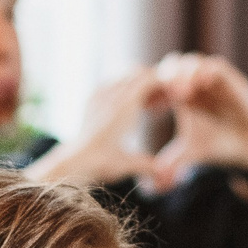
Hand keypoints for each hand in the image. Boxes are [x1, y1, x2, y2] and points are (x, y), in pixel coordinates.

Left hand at [25, 67, 166, 187]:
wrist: (74, 160)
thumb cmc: (101, 163)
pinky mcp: (91, 98)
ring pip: (126, 76)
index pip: (149, 78)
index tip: (173, 97)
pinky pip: (113, 82)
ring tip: (150, 107)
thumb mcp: (128, 164)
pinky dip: (126, 88)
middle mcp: (111, 96)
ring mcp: (99, 95)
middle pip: (139, 73)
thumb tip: (167, 174)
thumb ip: (150, 165)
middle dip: (154, 83)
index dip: (164, 84)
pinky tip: (131, 108)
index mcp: (125, 107)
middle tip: (164, 102)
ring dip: (140, 85)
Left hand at [145, 54, 247, 191]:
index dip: (151, 91)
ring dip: (183, 73)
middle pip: (172, 65)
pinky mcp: (231, 80)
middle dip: (165, 78)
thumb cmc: (218, 144)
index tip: (148, 109)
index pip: (160, 81)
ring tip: (179, 93)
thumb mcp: (191, 152)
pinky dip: (206, 71)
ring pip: (192, 61)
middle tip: (162, 99)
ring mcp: (213, 80)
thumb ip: (171, 160)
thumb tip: (151, 184)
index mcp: (180, 96)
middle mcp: (195, 84)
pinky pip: (216, 66)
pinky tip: (199, 85)